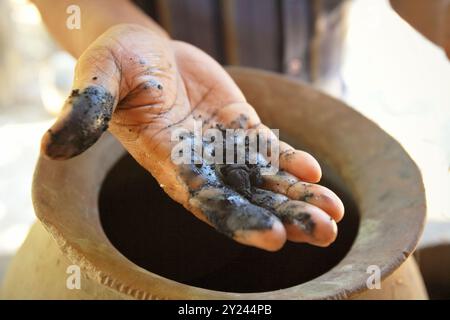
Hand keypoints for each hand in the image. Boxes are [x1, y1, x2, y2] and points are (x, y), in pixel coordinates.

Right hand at [42, 24, 343, 250]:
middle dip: (282, 217)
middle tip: (322, 235)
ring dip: (298, 198)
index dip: (237, 219)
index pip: (204, 200)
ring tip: (332, 217)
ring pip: (264, 180)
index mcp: (166, 162)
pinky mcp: (240, 127)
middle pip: (245, 199)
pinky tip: (315, 173)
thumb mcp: (99, 76)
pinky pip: (269, 149)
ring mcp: (223, 147)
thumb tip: (53, 144)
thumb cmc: (117, 62)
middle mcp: (199, 163)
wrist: (144, 49)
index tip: (273, 238)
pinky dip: (292, 161)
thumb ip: (87, 107)